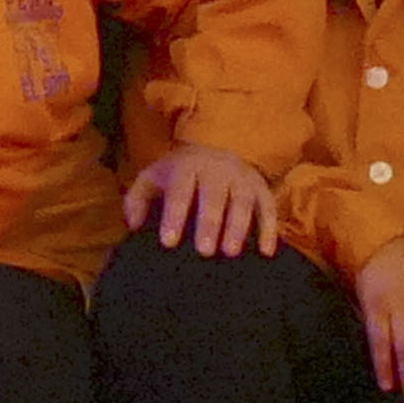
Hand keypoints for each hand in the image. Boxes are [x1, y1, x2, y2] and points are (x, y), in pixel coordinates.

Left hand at [124, 140, 281, 257]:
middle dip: (210, 223)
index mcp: (187, 167)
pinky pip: (269, 208)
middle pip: (214, 196)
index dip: (174, 215)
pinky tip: (266, 252)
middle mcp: (217, 170)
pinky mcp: (262, 189)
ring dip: (238, 227)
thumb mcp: (154, 178)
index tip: (168, 242)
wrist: (216, 149)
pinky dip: (269, 229)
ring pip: (243, 201)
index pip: (180, 190)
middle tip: (205, 251)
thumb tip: (134, 225)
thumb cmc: (179, 175)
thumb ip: (138, 200)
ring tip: (230, 252)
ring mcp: (242, 179)